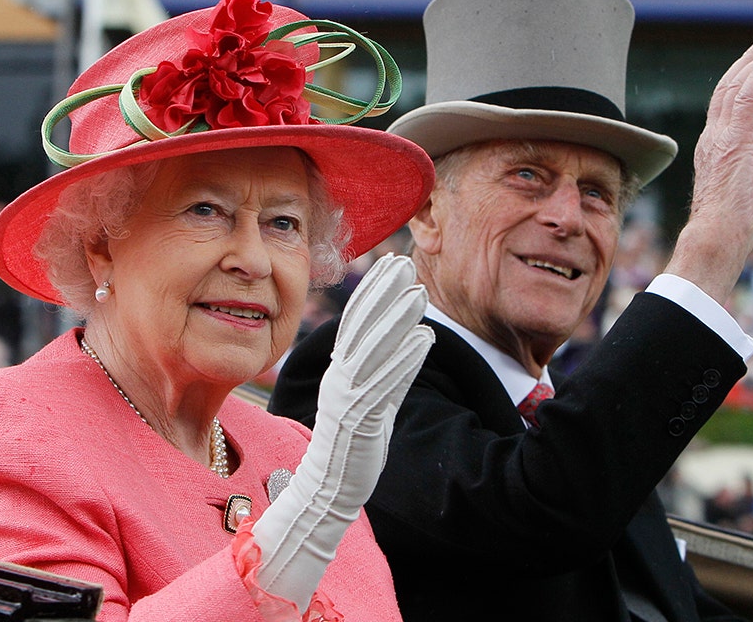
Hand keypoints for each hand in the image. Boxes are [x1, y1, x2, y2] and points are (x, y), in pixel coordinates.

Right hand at [252, 253, 432, 612]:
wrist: (328, 490)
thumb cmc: (352, 444)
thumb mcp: (370, 399)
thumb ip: (386, 369)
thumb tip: (411, 338)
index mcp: (339, 370)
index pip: (354, 321)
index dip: (373, 289)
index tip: (392, 262)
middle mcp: (340, 378)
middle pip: (362, 327)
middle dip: (384, 292)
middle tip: (406, 263)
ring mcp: (348, 398)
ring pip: (373, 350)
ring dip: (397, 319)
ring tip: (420, 293)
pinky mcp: (361, 420)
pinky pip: (385, 384)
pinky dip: (404, 360)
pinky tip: (424, 339)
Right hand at [665, 29, 752, 304]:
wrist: (715, 245)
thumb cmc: (733, 232)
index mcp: (719, 151)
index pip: (730, 106)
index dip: (746, 80)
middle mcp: (714, 139)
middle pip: (729, 89)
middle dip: (749, 61)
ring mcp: (720, 139)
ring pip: (736, 87)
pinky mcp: (732, 142)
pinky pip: (746, 97)